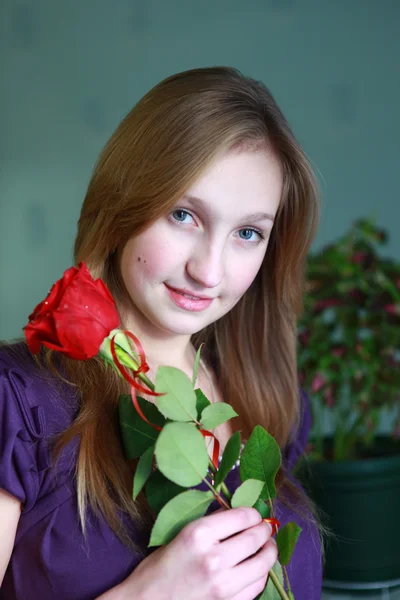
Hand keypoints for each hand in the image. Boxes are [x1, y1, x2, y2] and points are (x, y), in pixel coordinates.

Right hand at [122, 507, 277, 599]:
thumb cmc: (158, 569)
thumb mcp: (181, 536)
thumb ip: (210, 525)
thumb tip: (236, 514)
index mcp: (199, 534)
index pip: (242, 516)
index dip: (254, 514)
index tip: (255, 516)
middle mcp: (213, 558)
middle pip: (254, 538)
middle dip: (265, 530)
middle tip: (267, 528)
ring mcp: (223, 585)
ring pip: (262, 564)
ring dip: (269, 552)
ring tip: (268, 547)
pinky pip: (256, 586)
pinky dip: (261, 575)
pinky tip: (258, 569)